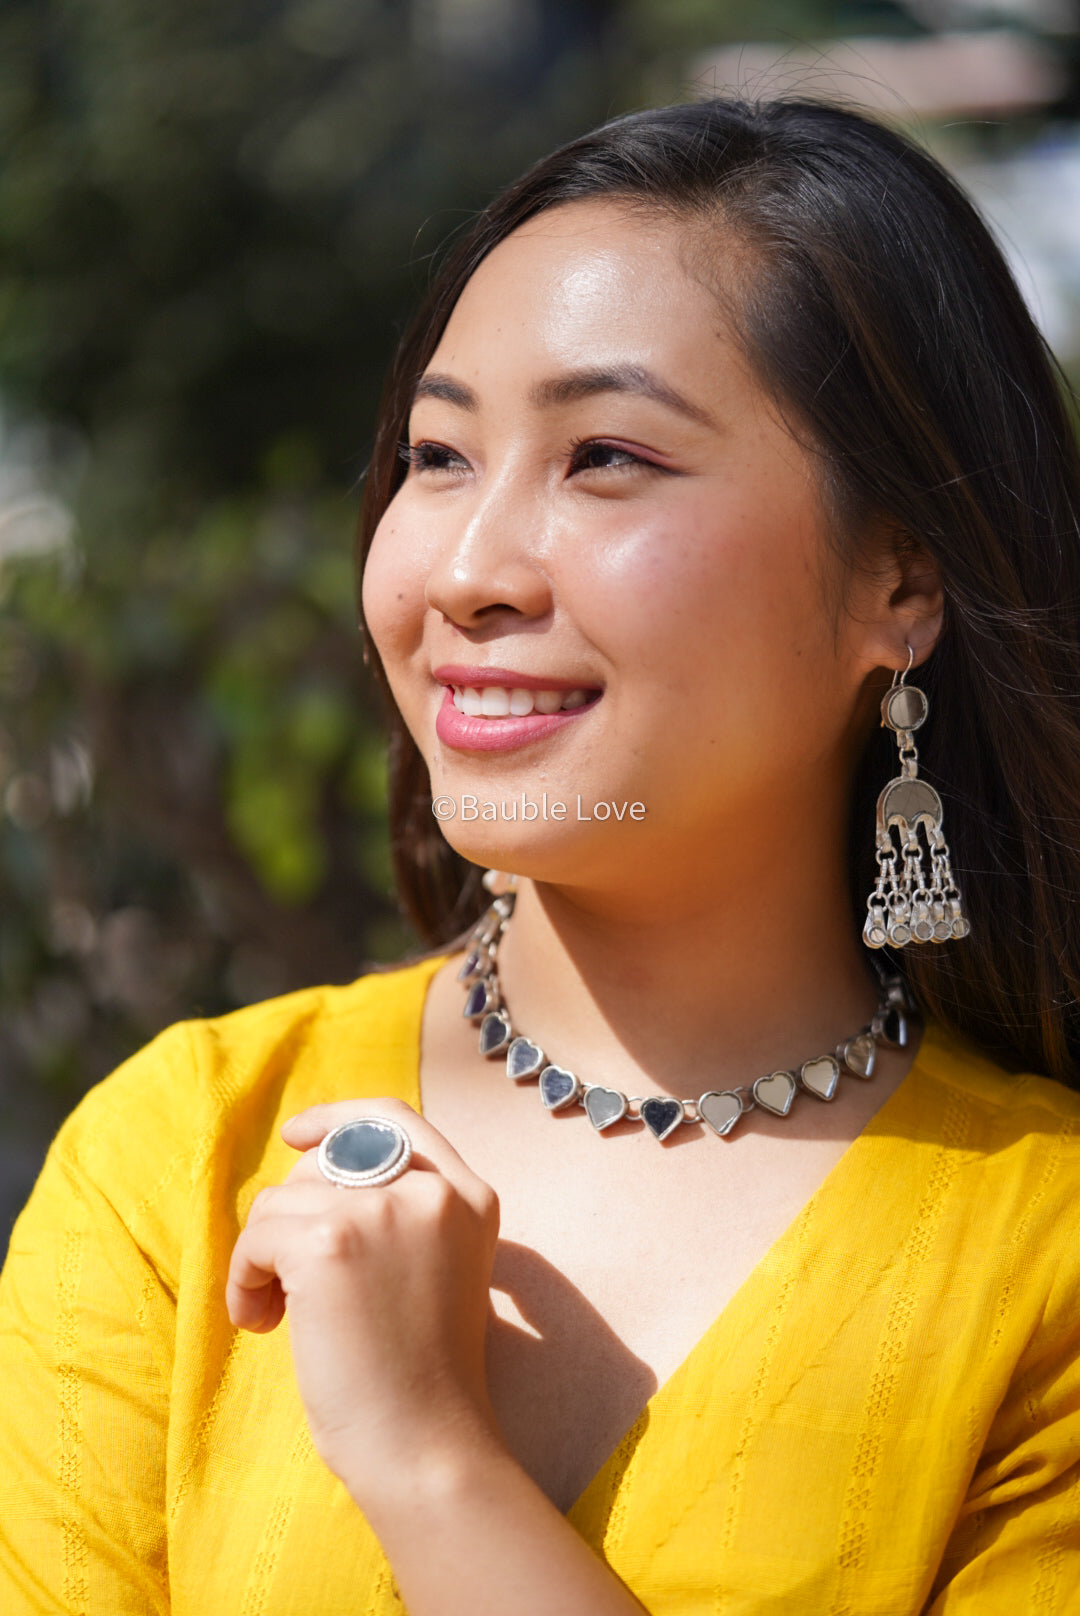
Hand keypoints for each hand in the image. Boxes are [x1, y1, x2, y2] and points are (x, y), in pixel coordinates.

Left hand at [226, 1098, 502, 1510]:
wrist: (426, 1446)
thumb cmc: (420, 1378)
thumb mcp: (436, 1269)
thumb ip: (400, 1214)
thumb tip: (311, 1167)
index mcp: (470, 1197)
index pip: (394, 1120)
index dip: (338, 1119)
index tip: (296, 1136)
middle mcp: (433, 1192)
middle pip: (327, 1161)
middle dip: (293, 1214)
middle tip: (290, 1285)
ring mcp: (383, 1211)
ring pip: (284, 1200)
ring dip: (264, 1257)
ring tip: (275, 1314)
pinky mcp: (331, 1241)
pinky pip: (258, 1233)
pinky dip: (244, 1277)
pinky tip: (263, 1322)